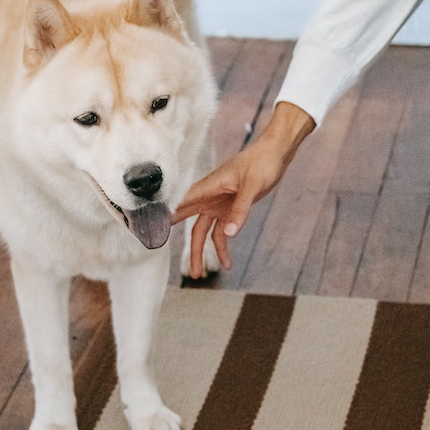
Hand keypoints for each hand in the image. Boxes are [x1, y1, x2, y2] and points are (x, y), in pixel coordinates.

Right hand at [173, 102, 315, 277]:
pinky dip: (222, 246)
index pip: (181, 203)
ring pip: (203, 232)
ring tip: (199, 275)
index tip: (154, 233)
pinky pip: (221, 232)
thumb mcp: (253, 186)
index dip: (166, 217)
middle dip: (185, 246)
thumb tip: (229, 233)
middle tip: (180, 265)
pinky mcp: (228, 209)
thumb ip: (241, 210)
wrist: (274, 154)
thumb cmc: (262, 162)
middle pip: (189, 223)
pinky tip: (227, 262)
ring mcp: (217, 204)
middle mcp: (208, 196)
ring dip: (201, 252)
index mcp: (208, 186)